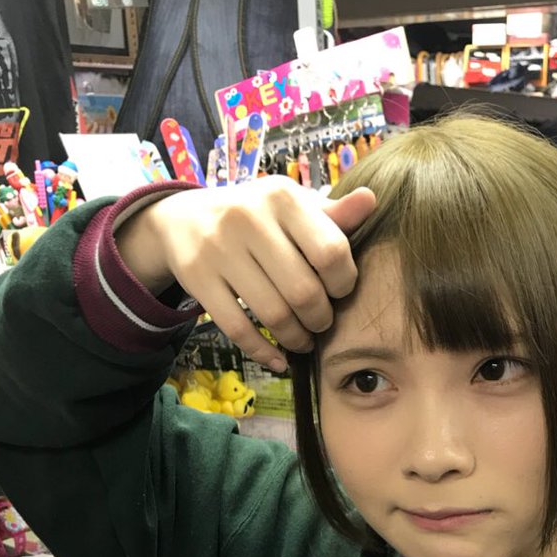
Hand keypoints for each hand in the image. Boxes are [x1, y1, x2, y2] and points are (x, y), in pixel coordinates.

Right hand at [116, 179, 375, 370]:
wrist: (184, 218)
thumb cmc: (256, 216)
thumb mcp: (291, 208)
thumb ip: (332, 215)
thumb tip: (372, 202)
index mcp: (282, 197)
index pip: (331, 252)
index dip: (344, 282)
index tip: (340, 291)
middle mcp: (248, 218)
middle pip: (303, 291)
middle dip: (320, 318)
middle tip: (321, 323)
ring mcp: (218, 248)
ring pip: (272, 314)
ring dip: (296, 338)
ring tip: (303, 340)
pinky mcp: (196, 277)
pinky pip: (238, 329)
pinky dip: (264, 352)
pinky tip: (279, 359)